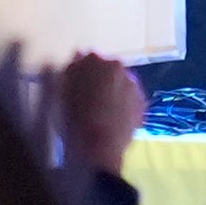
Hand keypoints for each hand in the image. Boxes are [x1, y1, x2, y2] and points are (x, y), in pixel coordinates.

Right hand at [50, 53, 141, 177]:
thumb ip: (70, 71)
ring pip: (120, 84)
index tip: (74, 85)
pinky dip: (123, 105)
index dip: (80, 73)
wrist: (99, 148)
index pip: (85, 59)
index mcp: (93, 60)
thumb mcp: (62, 92)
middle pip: (106, 70)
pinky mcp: (142, 103)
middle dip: (99, 80)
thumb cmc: (72, 118)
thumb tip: (77, 56)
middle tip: (89, 99)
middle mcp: (117, 66)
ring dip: (112, 92)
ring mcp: (132, 84)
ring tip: (102, 112)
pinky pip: (130, 99)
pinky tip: (114, 119)